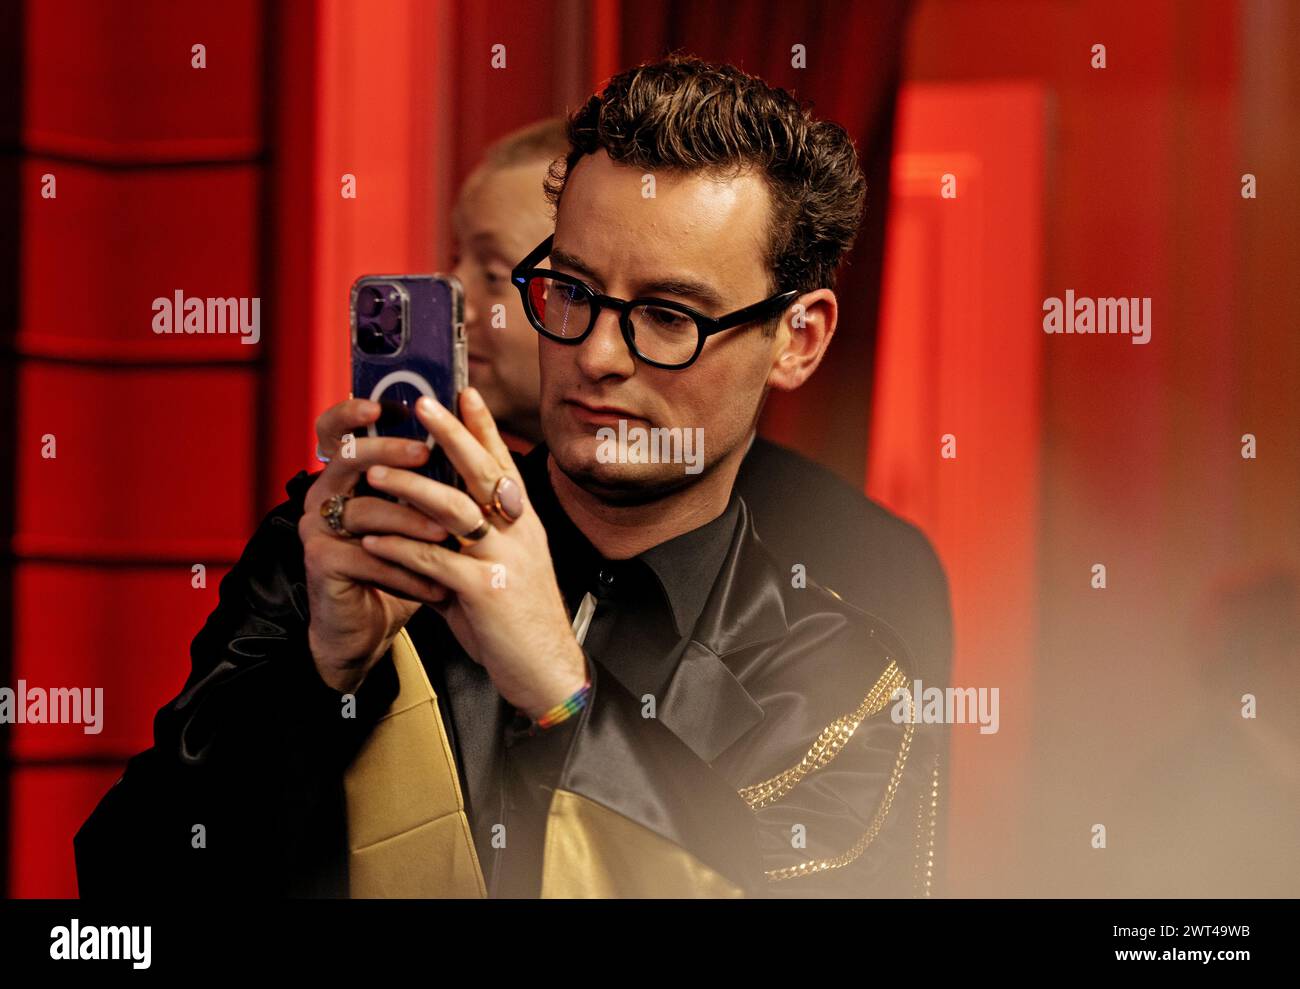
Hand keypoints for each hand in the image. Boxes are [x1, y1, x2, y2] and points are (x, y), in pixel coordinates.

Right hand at [299, 399, 454, 692]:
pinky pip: (368, 557)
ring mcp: (316, 526)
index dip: (353, 411)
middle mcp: (323, 492)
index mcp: (344, 473)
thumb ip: (432, 477)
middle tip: (424, 453)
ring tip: (449, 535)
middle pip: (348, 458)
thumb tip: (475, 431)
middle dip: (389, 452)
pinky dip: (406, 570)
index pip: (337, 428)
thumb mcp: (419, 513)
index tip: (385, 403)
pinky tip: (437, 585)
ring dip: (411, 522)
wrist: (369, 625)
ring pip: (365, 510)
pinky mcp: (320, 561)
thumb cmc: (401, 561)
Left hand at [358, 387, 587, 718]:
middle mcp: (519, 533)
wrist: (547, 671)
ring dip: (413, 487)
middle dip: (450, 434)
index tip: (464, 391)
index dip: (483, 426)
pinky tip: (371, 539)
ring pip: (456, 510)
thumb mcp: (500, 571)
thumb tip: (430, 526)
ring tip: (377, 472)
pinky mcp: (485, 591)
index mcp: (524, 524)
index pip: (503, 464)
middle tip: (421, 404)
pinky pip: (434, 561)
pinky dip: (400, 548)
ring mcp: (504, 559)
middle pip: (483, 471)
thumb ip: (468, 544)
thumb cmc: (518, 622)